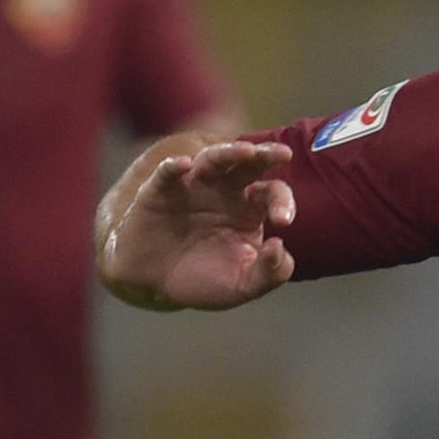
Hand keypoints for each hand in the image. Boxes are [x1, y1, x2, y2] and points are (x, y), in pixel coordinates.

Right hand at [100, 138, 296, 309]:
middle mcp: (224, 191)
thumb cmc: (203, 280)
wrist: (154, 284)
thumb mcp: (243, 287)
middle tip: (284, 153)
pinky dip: (174, 167)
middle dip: (265, 155)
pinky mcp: (159, 190)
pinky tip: (184, 164)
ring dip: (228, 153)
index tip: (284, 221)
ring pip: (212, 160)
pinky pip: (167, 173)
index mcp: (249, 209)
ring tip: (246, 151)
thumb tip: (280, 247)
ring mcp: (192, 186)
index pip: (273, 193)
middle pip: (248, 164)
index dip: (283, 202)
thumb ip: (270, 273)